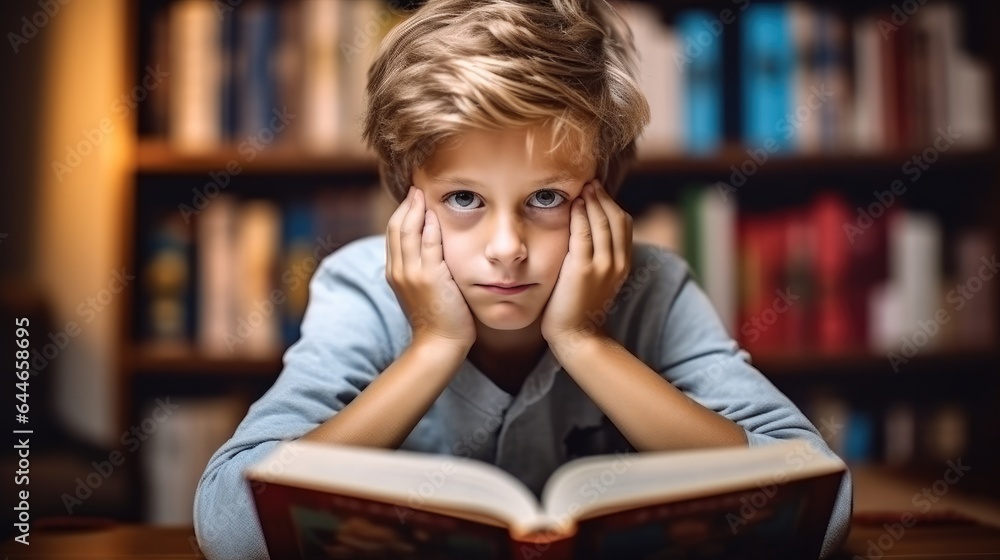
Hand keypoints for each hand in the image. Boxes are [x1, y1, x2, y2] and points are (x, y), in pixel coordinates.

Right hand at [386, 186, 476, 350]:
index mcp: (394, 272)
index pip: (393, 234)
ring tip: (422, 193)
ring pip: (407, 232)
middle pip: (396, 228)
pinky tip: (434, 214)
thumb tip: (430, 248)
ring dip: (415, 209)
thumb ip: (421, 268)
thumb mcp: (423, 289)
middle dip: (405, 206)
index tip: (412, 199)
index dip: (401, 213)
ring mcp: (411, 274)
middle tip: (416, 188)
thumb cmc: (437, 317)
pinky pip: (427, 244)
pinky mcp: (428, 277)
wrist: (439, 342)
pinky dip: (429, 226)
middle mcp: (398, 270)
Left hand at [541, 180, 631, 347]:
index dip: (611, 203)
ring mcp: (603, 265)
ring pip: (602, 222)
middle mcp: (618, 262)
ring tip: (582, 187)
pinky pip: (583, 233)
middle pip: (616, 218)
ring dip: (592, 201)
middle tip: (589, 182)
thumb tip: (587, 234)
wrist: (577, 336)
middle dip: (603, 197)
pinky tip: (572, 204)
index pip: (623, 223)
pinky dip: (579, 215)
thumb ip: (597, 257)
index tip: (597, 190)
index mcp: (623, 263)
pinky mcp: (583, 269)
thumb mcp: (596, 279)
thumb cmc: (579, 307)